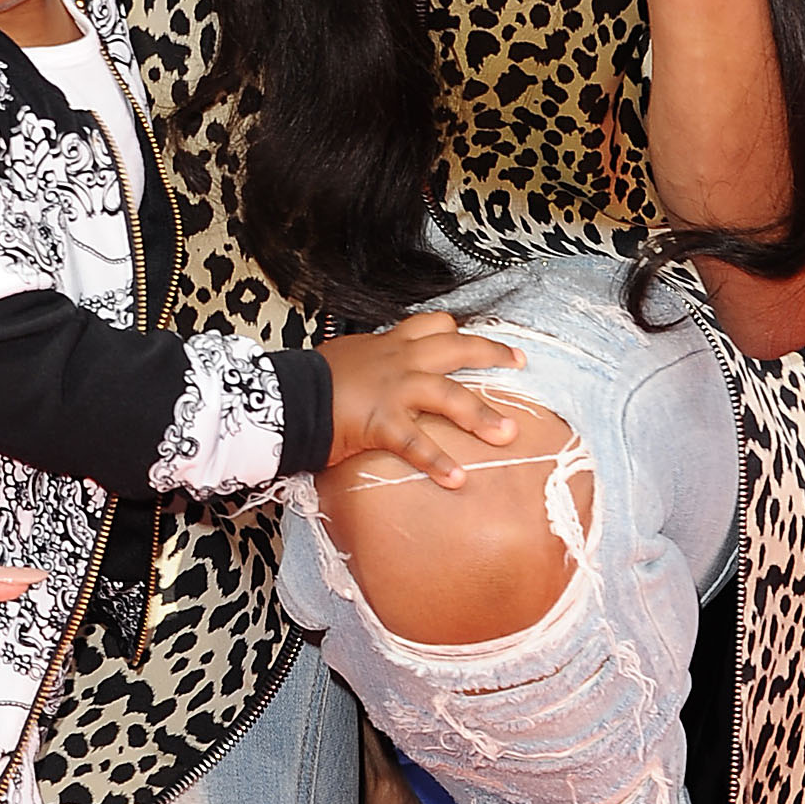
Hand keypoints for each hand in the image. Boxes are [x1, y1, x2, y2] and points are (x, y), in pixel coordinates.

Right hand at [322, 312, 521, 484]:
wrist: (285, 397)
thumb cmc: (309, 381)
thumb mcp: (346, 359)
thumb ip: (370, 362)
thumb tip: (377, 373)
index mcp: (388, 344)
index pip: (432, 325)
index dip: (460, 331)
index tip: (481, 338)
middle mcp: (397, 360)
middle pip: (456, 348)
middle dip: (492, 352)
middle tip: (519, 361)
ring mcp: (392, 389)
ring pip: (448, 395)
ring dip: (481, 415)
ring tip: (507, 434)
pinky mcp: (380, 422)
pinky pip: (416, 443)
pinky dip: (438, 462)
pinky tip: (457, 479)